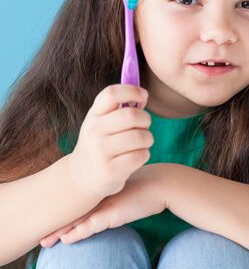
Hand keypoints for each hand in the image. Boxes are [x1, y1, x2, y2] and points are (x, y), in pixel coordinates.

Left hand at [40, 163, 167, 246]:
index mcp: (100, 192)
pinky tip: (66, 240)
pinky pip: (91, 226)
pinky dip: (78, 234)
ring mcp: (104, 205)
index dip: (62, 214)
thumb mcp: (126, 193)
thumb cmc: (146, 189)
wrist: (161, 184)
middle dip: (55, 225)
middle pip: (71, 212)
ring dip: (60, 233)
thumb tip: (113, 209)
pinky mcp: (112, 213)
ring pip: (77, 221)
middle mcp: (98, 197)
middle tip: (39, 237)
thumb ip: (116, 201)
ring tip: (45, 242)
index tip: (50, 222)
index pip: (76, 204)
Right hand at [67, 83, 152, 202]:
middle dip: (146, 119)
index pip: (112, 94)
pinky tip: (137, 156)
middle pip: (131, 115)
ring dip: (148, 139)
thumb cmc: (100, 144)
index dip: (132, 91)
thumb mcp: (101, 123)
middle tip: (144, 126)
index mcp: (94, 115)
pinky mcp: (110, 170)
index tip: (144, 96)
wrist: (80, 177)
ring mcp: (101, 152)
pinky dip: (144, 154)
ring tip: (142, 142)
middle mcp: (94, 131)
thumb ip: (118, 108)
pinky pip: (140, 156)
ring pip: (139, 137)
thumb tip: (142, 95)